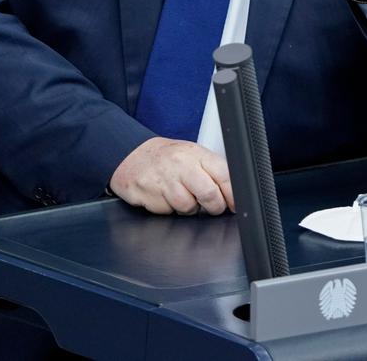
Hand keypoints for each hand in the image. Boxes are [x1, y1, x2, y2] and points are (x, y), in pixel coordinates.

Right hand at [109, 137, 233, 215]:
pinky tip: (165, 197)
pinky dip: (170, 209)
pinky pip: (169, 211)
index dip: (233, 194)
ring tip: (182, 196)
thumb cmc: (167, 159)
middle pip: (210, 194)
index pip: (224, 174)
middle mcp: (181, 164)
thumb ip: (211, 170)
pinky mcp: (150, 193)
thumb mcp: (192, 156)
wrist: (131, 156)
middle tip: (212, 207)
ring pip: (189, 207)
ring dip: (189, 208)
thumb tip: (234, 191)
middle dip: (215, 207)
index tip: (235, 205)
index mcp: (196, 154)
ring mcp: (165, 179)